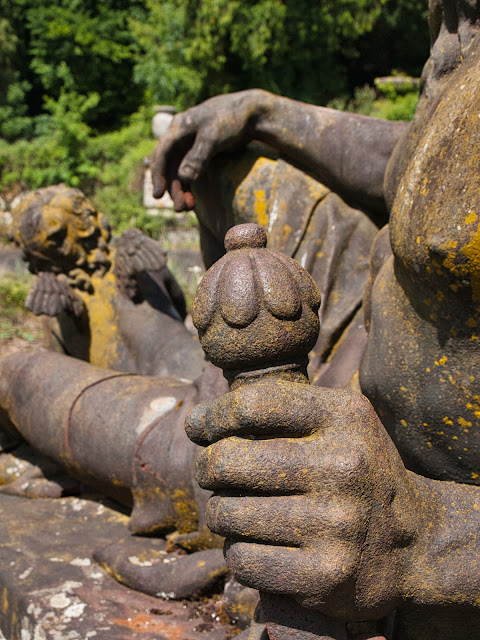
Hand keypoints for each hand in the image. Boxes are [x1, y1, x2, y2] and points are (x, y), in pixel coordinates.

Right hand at [150, 89, 270, 210]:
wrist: (253, 113)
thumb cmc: (232, 119)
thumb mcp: (214, 137)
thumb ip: (198, 157)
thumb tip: (183, 178)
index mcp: (179, 127)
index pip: (162, 153)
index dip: (158, 175)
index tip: (158, 196)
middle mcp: (181, 136)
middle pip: (170, 166)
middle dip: (173, 189)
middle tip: (179, 209)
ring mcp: (191, 145)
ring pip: (179, 172)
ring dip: (181, 191)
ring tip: (186, 210)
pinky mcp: (202, 152)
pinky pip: (190, 172)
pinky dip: (191, 187)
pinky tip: (194, 202)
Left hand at [186, 381, 420, 620]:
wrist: (414, 541)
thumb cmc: (357, 470)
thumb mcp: (339, 421)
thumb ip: (279, 408)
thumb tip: (196, 422)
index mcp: (344, 418)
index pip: (251, 404)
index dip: (213, 415)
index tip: (199, 427)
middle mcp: (343, 468)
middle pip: (228, 460)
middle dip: (206, 466)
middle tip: (211, 471)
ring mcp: (337, 525)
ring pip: (227, 513)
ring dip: (220, 511)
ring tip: (235, 508)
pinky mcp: (326, 576)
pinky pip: (242, 560)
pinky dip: (237, 551)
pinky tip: (255, 542)